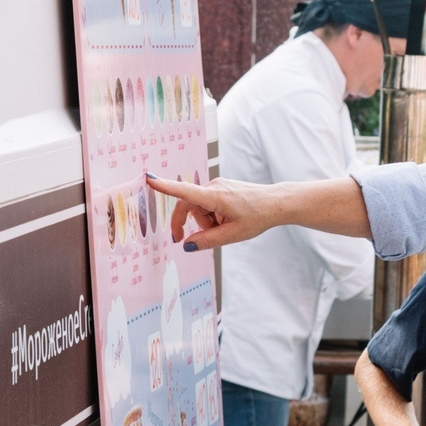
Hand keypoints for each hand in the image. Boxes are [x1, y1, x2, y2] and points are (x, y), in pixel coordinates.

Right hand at [149, 174, 276, 250]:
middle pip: (188, 206)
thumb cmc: (257, 217)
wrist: (277, 203)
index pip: (185, 192)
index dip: (165, 187)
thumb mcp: (232, 235)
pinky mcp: (221, 188)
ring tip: (224, 228)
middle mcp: (213, 187)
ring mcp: (218, 186)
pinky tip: (226, 221)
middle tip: (189, 241)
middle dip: (191, 224)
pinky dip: (211, 215)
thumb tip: (187, 246)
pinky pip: (207, 203)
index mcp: (215, 197)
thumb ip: (207, 241)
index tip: (149, 179)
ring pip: (198, 206)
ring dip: (204, 221)